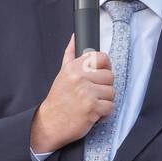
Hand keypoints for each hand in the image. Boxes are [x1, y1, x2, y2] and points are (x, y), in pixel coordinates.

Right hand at [30, 34, 114, 152]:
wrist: (50, 123)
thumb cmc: (59, 99)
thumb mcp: (62, 73)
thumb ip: (70, 54)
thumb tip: (75, 37)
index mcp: (74, 67)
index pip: (102, 57)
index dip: (104, 68)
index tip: (98, 77)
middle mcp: (80, 77)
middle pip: (110, 76)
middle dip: (104, 88)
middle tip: (92, 95)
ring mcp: (86, 93)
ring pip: (112, 93)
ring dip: (104, 101)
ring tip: (90, 104)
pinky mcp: (91, 108)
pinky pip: (110, 107)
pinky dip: (104, 113)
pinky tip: (92, 114)